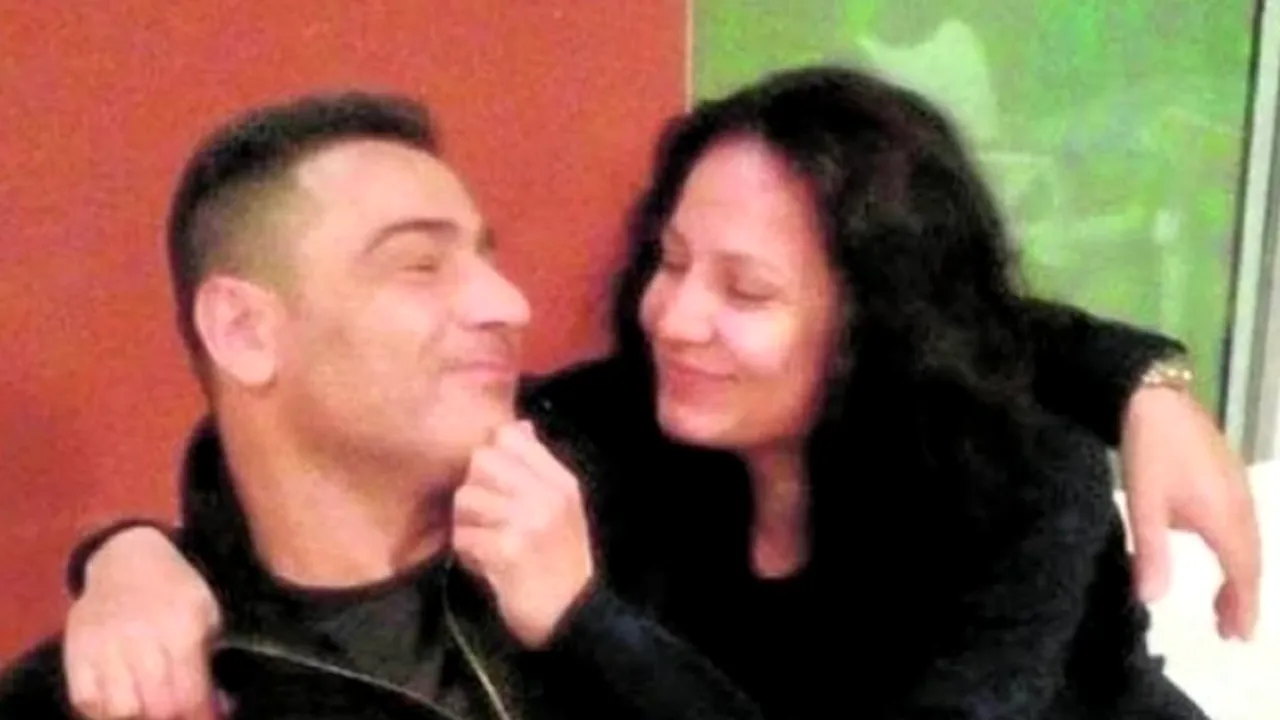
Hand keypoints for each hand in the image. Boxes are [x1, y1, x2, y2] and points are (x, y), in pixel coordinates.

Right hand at [64, 527, 223, 718]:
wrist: (127, 558)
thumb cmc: (176, 589)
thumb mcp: (207, 614)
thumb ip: (209, 662)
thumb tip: (217, 708)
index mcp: (182, 627)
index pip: (190, 693)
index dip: (202, 716)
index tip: (209, 718)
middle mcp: (142, 638)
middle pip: (157, 707)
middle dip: (174, 718)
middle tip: (181, 714)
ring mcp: (105, 645)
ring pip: (121, 710)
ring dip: (140, 717)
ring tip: (152, 709)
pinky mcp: (76, 651)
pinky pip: (86, 700)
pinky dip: (104, 711)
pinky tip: (123, 703)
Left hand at [453, 420, 594, 647]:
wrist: (573, 617)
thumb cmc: (561, 561)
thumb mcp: (563, 507)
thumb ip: (538, 467)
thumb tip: (517, 426)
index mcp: (561, 481)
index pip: (509, 437)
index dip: (491, 456)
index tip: (496, 484)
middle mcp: (546, 495)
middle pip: (481, 461)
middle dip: (475, 489)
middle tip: (487, 518)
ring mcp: (528, 522)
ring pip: (466, 498)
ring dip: (467, 524)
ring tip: (485, 542)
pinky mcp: (507, 552)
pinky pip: (463, 536)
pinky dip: (467, 553)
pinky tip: (485, 564)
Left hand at [1120, 386, 1260, 639]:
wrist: (1155, 394)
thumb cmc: (1149, 448)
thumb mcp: (1144, 502)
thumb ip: (1151, 551)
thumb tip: (1153, 600)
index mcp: (1225, 516)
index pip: (1243, 572)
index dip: (1242, 606)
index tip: (1237, 636)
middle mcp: (1241, 504)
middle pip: (1251, 560)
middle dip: (1243, 597)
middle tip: (1230, 629)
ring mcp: (1238, 486)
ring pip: (1248, 540)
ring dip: (1240, 573)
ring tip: (1223, 603)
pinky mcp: (1227, 473)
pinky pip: (1241, 521)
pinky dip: (1235, 547)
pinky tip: (1216, 549)